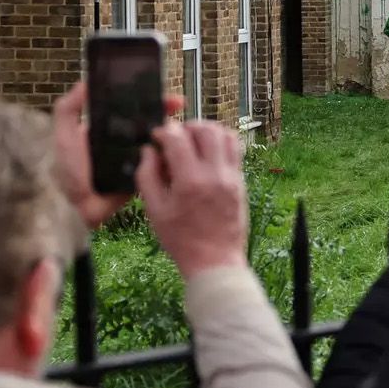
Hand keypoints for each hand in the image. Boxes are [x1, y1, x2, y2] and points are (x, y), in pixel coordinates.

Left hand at [52, 83, 183, 230]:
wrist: (81, 208)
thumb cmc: (70, 171)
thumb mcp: (64, 135)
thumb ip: (68, 108)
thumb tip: (85, 82)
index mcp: (106, 127)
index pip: (128, 107)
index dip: (142, 96)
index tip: (158, 89)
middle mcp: (122, 140)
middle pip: (147, 120)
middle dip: (163, 110)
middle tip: (179, 104)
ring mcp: (135, 157)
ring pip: (157, 139)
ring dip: (171, 131)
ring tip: (182, 123)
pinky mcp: (145, 174)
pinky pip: (160, 161)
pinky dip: (171, 153)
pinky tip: (182, 145)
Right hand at [138, 120, 248, 273]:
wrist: (214, 260)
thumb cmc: (181, 239)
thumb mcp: (155, 210)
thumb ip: (147, 176)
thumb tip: (148, 151)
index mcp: (190, 182)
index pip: (178, 138)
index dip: (163, 131)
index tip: (156, 138)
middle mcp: (215, 174)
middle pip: (205, 129)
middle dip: (186, 127)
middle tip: (175, 138)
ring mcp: (232, 176)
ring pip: (225, 134)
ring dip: (206, 131)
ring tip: (192, 143)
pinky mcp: (241, 181)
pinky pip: (235, 149)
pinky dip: (220, 143)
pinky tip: (206, 154)